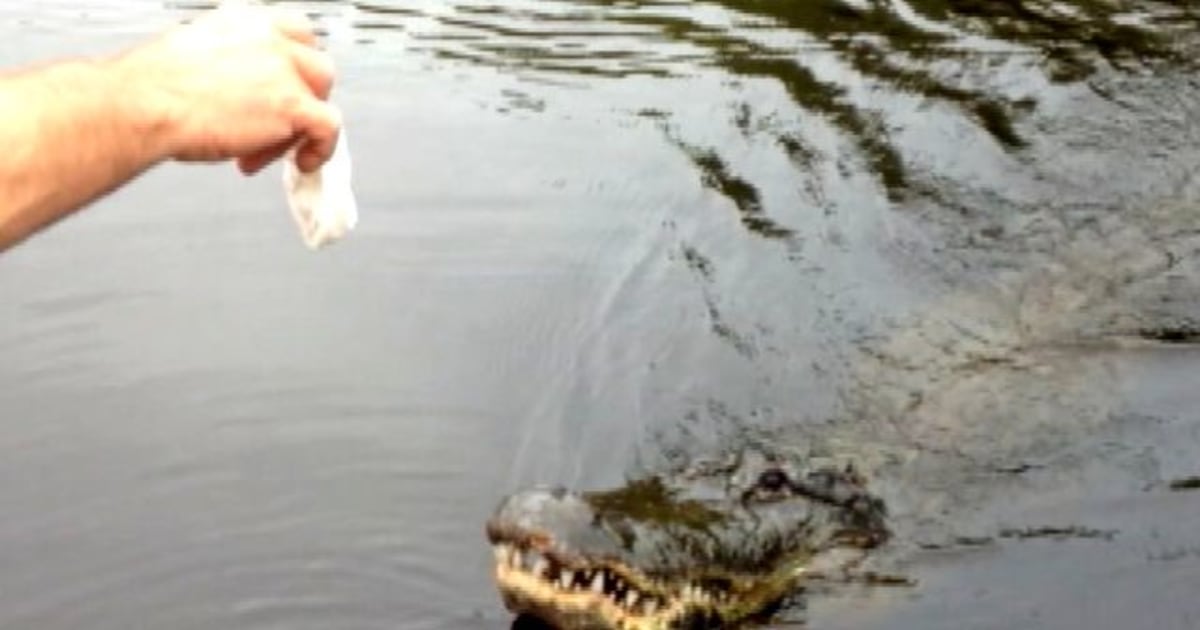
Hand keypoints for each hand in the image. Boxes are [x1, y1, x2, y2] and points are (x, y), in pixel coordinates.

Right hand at [119, 3, 338, 174]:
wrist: (142, 105)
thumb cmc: (151, 88)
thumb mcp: (193, 56)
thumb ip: (225, 65)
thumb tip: (232, 89)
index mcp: (242, 22)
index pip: (292, 34)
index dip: (292, 68)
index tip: (282, 90)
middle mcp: (268, 39)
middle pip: (313, 65)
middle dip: (298, 98)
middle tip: (273, 125)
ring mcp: (283, 70)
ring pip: (321, 95)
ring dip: (300, 126)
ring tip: (269, 150)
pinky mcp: (293, 104)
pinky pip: (329, 127)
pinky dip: (321, 149)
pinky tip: (301, 163)